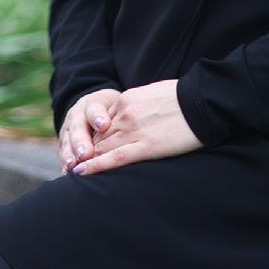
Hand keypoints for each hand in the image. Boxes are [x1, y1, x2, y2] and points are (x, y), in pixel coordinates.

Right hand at [59, 87, 119, 172]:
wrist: (95, 113)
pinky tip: (66, 173)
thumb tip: (133, 128)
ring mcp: (68, 130)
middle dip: (80, 141)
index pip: (94, 110)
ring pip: (67, 142)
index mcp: (92, 105)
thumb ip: (121, 118)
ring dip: (69, 154)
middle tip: (85, 154)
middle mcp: (76, 116)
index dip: (97, 117)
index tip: (103, 125)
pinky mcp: (63, 144)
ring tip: (72, 165)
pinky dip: (64, 163)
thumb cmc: (113, 115)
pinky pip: (62, 154)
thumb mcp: (117, 109)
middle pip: (77, 128)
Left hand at [69, 79, 200, 175]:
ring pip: (101, 148)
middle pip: (96, 136)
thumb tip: (132, 115)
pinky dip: (96, 166)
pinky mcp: (146, 146)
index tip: (81, 148)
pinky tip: (82, 172)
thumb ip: (136, 105)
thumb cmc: (183, 98)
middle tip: (66, 164)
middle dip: (82, 151)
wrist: (202, 101)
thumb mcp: (152, 95)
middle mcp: (124, 114)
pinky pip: (115, 158)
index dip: (89, 137)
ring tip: (69, 173)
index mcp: (126, 100)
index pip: (100, 122)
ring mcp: (133, 130)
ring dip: (84, 161)